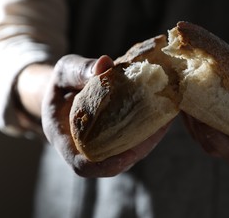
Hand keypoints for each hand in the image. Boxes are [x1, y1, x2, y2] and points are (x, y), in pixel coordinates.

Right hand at [41, 54, 168, 176]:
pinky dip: (149, 130)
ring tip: (165, 118)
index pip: (82, 164)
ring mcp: (102, 146)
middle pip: (113, 163)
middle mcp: (84, 149)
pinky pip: (134, 141)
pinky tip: (164, 113)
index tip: (127, 154)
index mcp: (64, 138)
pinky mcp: (116, 139)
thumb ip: (80, 70)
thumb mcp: (66, 71)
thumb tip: (105, 63)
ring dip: (149, 140)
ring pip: (128, 153)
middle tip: (158, 128)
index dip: (105, 165)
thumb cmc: (63, 81)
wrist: (66, 90)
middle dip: (137, 150)